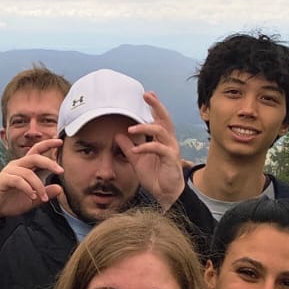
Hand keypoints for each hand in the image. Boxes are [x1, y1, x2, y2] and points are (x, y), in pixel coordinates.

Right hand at [0, 141, 64, 219]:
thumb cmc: (11, 201)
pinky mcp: (4, 179)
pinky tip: (32, 196)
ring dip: (39, 186)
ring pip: (29, 173)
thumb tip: (59, 188)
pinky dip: (28, 189)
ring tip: (43, 198)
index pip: (37, 151)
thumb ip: (45, 193)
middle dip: (49, 162)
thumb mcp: (33, 199)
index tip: (60, 142)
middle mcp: (17, 165)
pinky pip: (19, 181)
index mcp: (25, 166)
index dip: (48, 144)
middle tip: (60, 171)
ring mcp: (10, 171)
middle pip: (35, 157)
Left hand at [118, 91, 184, 208]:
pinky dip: (146, 147)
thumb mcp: (137, 160)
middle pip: (164, 119)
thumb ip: (128, 147)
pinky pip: (159, 148)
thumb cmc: (155, 177)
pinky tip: (135, 149)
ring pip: (161, 131)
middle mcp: (168, 141)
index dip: (154, 106)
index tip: (147, 94)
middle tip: (147, 95)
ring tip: (130, 129)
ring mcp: (171, 149)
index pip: (159, 119)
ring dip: (145, 128)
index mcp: (161, 140)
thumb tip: (117, 134)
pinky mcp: (171, 159)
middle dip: (156, 106)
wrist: (166, 195)